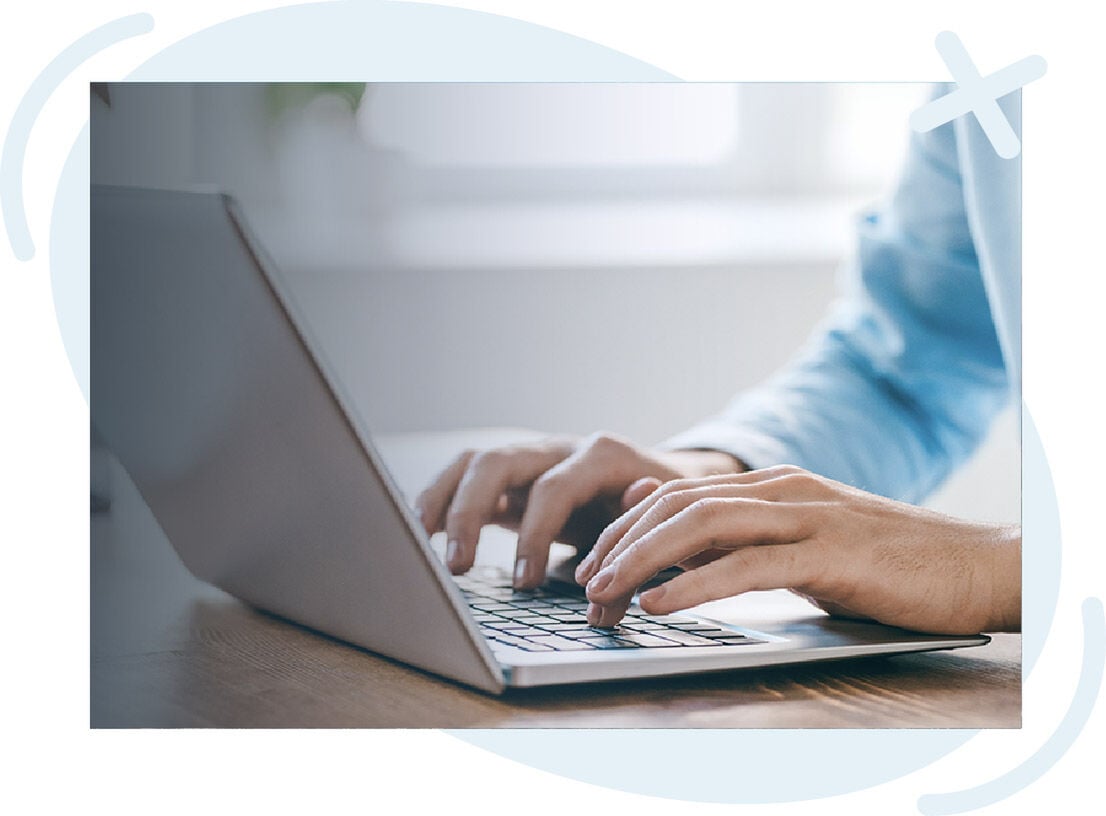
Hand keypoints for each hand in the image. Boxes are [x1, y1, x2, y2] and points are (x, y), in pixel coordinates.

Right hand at [414, 432, 742, 587]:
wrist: (672, 483)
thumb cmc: (667, 511)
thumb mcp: (665, 526)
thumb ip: (639, 547)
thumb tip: (612, 576)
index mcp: (601, 456)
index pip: (553, 489)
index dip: (534, 536)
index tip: (524, 584)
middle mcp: (561, 448)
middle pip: (499, 461)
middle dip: (470, 511)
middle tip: (456, 566)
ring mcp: (534, 458)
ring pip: (474, 461)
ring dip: (443, 498)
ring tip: (418, 540)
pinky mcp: (516, 477)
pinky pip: (468, 477)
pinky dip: (442, 498)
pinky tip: (421, 530)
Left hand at [577, 465, 1020, 634]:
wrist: (976, 565)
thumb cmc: (887, 563)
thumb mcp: (803, 543)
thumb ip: (741, 534)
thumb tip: (669, 526)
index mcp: (773, 486)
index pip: (677, 495)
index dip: (625, 527)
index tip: (591, 562)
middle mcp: (783, 491)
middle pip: (677, 505)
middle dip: (620, 542)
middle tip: (582, 582)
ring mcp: (807, 516)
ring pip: (702, 526)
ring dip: (642, 560)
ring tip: (603, 592)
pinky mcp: (830, 554)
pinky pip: (746, 566)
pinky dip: (694, 585)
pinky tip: (659, 604)